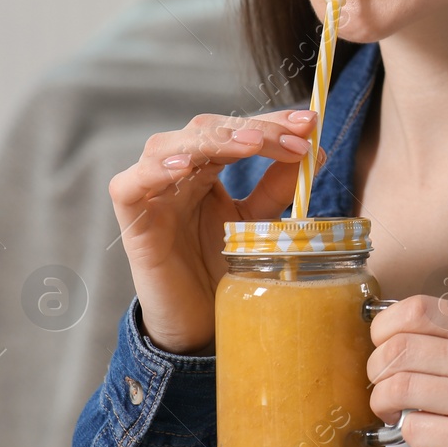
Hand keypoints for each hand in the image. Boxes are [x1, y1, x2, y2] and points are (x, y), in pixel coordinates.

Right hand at [108, 109, 320, 354]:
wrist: (201, 325)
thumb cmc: (225, 271)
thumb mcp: (260, 222)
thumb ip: (280, 186)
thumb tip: (317, 148)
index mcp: (208, 169)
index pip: (236, 129)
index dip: (271, 122)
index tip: (310, 123)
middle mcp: (177, 173)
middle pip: (207, 129)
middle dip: (253, 129)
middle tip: (293, 140)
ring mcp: (152, 193)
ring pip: (168, 145)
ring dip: (212, 140)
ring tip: (251, 144)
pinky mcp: (131, 220)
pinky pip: (129, 185)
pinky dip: (155, 170)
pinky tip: (185, 167)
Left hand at [366, 295, 447, 446]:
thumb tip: (401, 341)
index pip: (417, 309)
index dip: (384, 328)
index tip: (383, 346)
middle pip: (398, 348)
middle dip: (376, 371)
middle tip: (383, 387)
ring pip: (398, 389)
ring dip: (384, 404)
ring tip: (397, 413)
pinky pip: (415, 432)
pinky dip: (408, 435)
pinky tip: (426, 436)